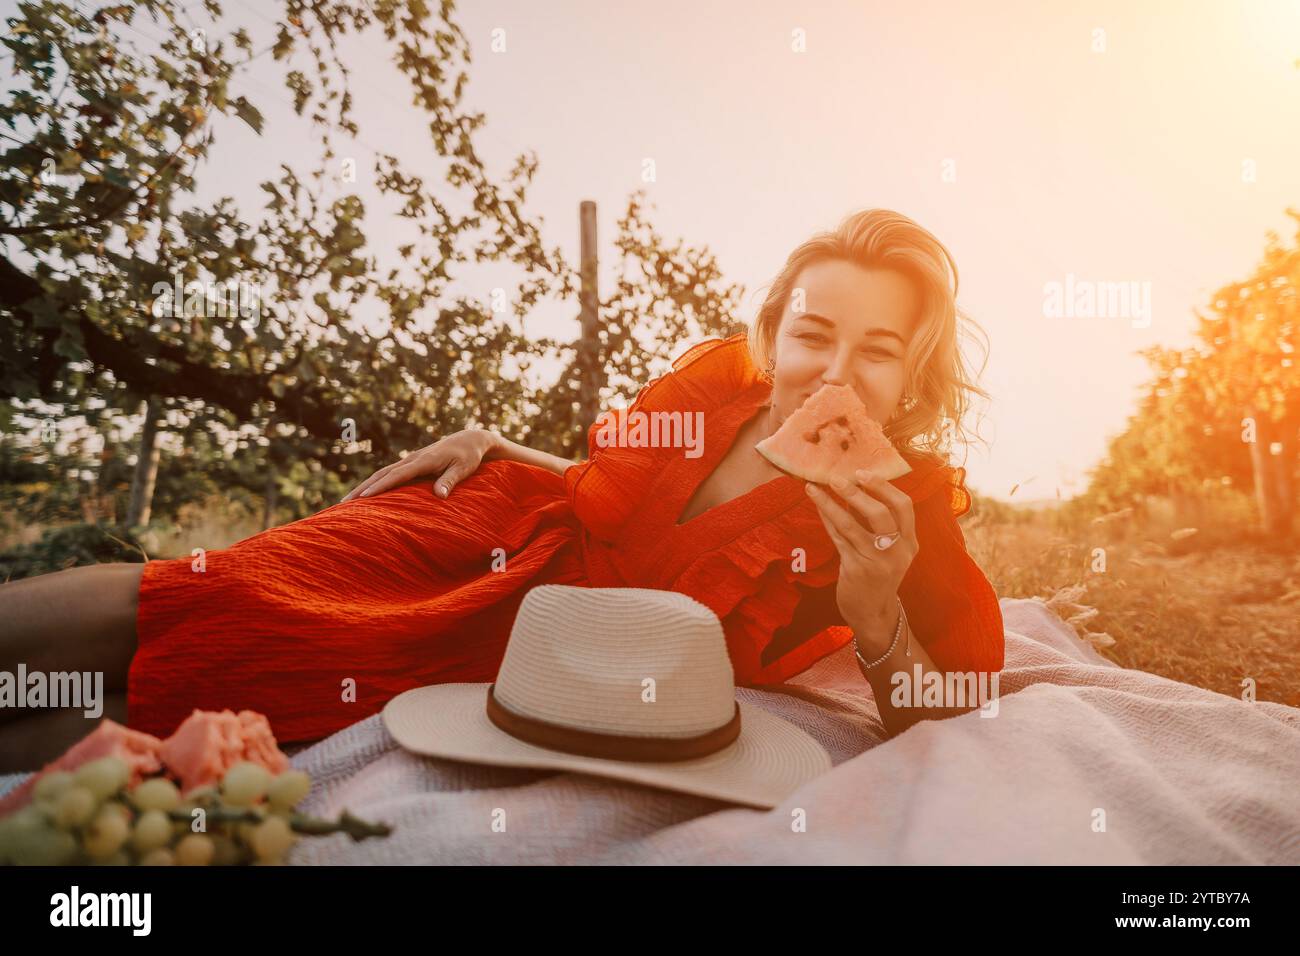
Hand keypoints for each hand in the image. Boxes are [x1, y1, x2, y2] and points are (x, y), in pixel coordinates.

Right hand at [341, 429, 499, 501]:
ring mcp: (410, 460)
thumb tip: (440, 496)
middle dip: (362, 488)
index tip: (363, 497)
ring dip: (364, 486)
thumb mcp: (463, 468)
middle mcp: (412, 459)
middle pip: (382, 474)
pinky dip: (375, 483)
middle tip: (344, 504)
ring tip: (347, 502)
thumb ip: (450, 481)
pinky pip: (388, 474)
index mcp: (423, 460)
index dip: (380, 487)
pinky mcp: (411, 464)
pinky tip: (365, 494)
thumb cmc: (469, 456)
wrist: (469, 439)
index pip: (397, 475)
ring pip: (382, 473)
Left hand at [805, 469, 918, 654]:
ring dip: (830, 503)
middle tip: (836, 478)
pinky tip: (817, 507)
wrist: (872, 614)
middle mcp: (898, 551)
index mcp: (909, 542)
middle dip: (857, 492)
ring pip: (851, 525)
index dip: (884, 487)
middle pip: (881, 514)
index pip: (904, 507)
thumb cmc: (878, 575)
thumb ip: (878, 523)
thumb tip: (853, 486)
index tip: (863, 472)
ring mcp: (877, 562)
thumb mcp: (888, 550)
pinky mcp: (856, 570)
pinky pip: (838, 538)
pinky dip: (827, 520)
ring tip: (814, 487)